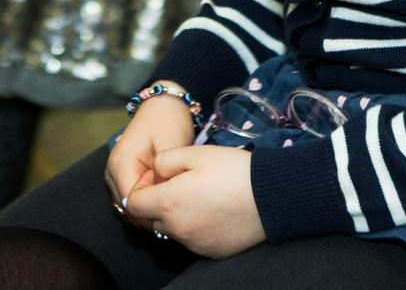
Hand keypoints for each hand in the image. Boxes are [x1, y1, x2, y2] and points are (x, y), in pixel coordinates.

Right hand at [105, 93, 195, 218]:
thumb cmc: (168, 122)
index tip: (175, 206)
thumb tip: (159, 199)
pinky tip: (163, 191)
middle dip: (151, 211)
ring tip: (171, 196)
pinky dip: (147, 199)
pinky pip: (132, 197)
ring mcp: (114, 174)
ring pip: (129, 206)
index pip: (131, 204)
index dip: (153, 209)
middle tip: (176, 204)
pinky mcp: (122, 175)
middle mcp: (112, 172)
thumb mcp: (171, 146)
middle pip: (128, 209)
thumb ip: (164, 175)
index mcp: (120, 165)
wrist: (163, 104)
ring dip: (149, 205)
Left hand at [121, 145, 266, 259]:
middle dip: (159, 202)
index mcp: (169, 203)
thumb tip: (154, 173)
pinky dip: (197, 227)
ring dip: (178, 215)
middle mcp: (177, 229)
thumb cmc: (232, 171)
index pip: (133, 203)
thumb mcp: (195, 153)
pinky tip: (215, 211)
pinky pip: (193, 239)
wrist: (272, 197)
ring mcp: (194, 244)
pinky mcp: (211, 252)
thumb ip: (164, 161)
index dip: (142, 187)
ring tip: (203, 196)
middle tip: (184, 184)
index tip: (161, 177)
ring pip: (173, 230)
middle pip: (152, 219)